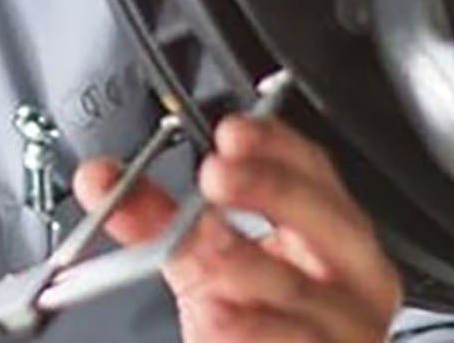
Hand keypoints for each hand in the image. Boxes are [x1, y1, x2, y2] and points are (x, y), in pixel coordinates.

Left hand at [73, 114, 401, 341]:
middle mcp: (353, 270)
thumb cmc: (255, 314)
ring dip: (244, 263)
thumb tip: (99, 179)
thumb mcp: (204, 258)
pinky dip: (248, 329)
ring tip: (202, 249)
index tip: (230, 132)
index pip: (312, 169)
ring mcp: (348, 322)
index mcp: (329, 228)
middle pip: (324, 217)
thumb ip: (155, 217)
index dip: (273, 144)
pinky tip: (215, 316)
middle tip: (216, 176)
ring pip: (299, 288)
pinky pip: (291, 340)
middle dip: (269, 189)